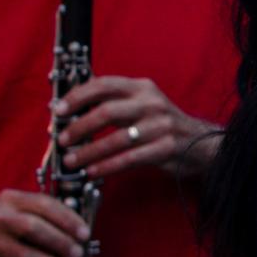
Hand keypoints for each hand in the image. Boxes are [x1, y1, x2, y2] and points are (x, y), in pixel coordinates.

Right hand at [0, 189, 87, 256]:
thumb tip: (81, 231)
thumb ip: (46, 216)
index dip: (67, 219)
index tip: (84, 233)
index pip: (43, 205)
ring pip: (23, 255)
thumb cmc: (4, 224)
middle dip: (60, 243)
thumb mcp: (19, 210)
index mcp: (11, 198)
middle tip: (79, 254)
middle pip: (32, 229)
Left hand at [57, 76, 217, 179]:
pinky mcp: (166, 148)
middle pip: (107, 111)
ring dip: (89, 152)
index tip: (58, 110)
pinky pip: (129, 159)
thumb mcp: (140, 104)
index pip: (105, 85)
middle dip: (79, 127)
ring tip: (71, 161)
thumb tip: (69, 107)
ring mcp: (161, 126)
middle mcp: (152, 103)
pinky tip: (92, 172)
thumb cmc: (159, 124)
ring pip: (116, 139)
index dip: (78, 96)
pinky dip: (107, 166)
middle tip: (61, 140)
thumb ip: (111, 102)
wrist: (199, 142)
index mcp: (142, 88)